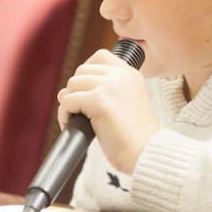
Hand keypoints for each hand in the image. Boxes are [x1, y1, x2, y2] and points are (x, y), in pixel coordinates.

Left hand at [57, 49, 159, 174]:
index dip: (87, 72)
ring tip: (75, 119)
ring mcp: (110, 86)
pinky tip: (71, 125)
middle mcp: (121, 76)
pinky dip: (64, 115)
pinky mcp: (99, 101)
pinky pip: (67, 101)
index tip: (86, 91)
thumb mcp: (127, 105)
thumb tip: (63, 91)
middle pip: (81, 71)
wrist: (147, 154)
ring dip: (68, 103)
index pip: (100, 57)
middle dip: (76, 90)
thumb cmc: (135, 138)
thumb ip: (102, 92)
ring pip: (72, 85)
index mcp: (131, 74)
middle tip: (80, 111)